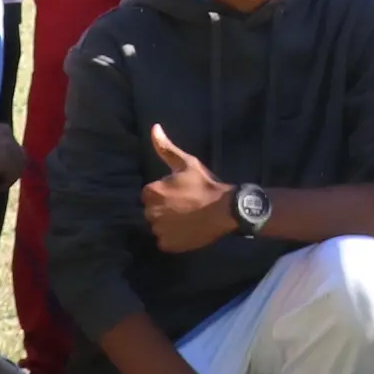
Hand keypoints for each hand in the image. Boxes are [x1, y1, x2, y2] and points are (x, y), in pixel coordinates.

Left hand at [143, 123, 239, 251]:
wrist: (224, 210)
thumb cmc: (204, 184)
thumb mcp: (187, 163)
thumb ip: (166, 148)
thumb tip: (154, 128)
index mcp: (152, 192)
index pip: (148, 194)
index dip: (163, 193)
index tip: (178, 193)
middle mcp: (151, 212)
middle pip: (151, 211)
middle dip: (163, 209)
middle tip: (183, 206)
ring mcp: (159, 231)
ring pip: (157, 227)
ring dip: (167, 224)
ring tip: (186, 219)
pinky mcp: (168, 245)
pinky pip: (164, 241)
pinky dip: (172, 238)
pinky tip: (186, 231)